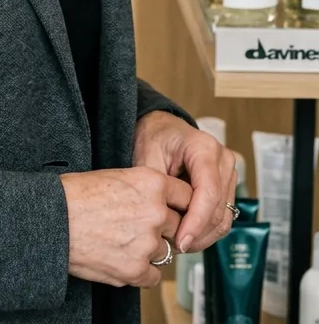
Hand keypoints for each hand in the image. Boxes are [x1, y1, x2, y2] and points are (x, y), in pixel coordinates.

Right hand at [60, 167, 191, 288]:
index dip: (179, 204)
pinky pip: (154, 275)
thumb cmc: (76, 194)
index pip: (187, 196)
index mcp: (151, 183)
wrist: (54, 219)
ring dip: (149, 249)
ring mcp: (148, 243)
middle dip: (162, 228)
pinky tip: (122, 258)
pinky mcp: (136, 269)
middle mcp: (155, 212)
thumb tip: (159, 203)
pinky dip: (142, 270)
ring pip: (165, 251)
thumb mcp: (115, 176)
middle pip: (177, 225)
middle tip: (138, 226)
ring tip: (122, 241)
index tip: (174, 210)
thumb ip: (143, 189)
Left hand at [133, 111, 236, 253]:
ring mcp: (228, 174)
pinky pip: (222, 217)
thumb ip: (159, 188)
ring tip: (178, 243)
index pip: (209, 193)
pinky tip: (186, 235)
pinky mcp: (226, 187)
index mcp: (204, 148)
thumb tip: (168, 223)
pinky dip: (205, 230)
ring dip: (203, 236)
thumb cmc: (153, 138)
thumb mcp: (147, 158)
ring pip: (224, 218)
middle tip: (174, 246)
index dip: (196, 222)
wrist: (161, 130)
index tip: (181, 241)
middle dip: (197, 233)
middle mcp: (223, 160)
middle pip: (219, 209)